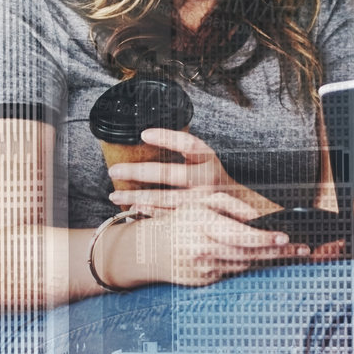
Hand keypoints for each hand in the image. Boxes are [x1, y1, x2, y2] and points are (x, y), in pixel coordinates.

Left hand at [107, 129, 279, 214]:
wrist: (239, 209)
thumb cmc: (212, 179)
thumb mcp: (204, 160)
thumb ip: (184, 152)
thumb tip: (145, 139)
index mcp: (208, 159)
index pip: (188, 143)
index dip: (166, 137)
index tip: (143, 134)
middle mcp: (207, 179)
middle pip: (169, 173)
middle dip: (138, 171)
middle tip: (114, 170)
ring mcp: (202, 201)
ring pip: (165, 199)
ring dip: (137, 196)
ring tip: (114, 195)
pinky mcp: (197, 218)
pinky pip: (169, 216)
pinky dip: (149, 212)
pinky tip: (133, 208)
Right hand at [122, 192, 304, 287]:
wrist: (151, 249)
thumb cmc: (182, 221)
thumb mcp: (203, 203)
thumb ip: (232, 206)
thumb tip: (258, 216)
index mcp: (203, 225)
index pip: (239, 235)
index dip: (264, 237)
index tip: (284, 237)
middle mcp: (203, 249)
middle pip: (249, 253)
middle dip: (278, 251)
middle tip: (302, 249)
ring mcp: (204, 269)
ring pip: (244, 264)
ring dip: (268, 259)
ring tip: (290, 252)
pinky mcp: (205, 282)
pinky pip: (233, 272)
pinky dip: (248, 264)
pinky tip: (261, 258)